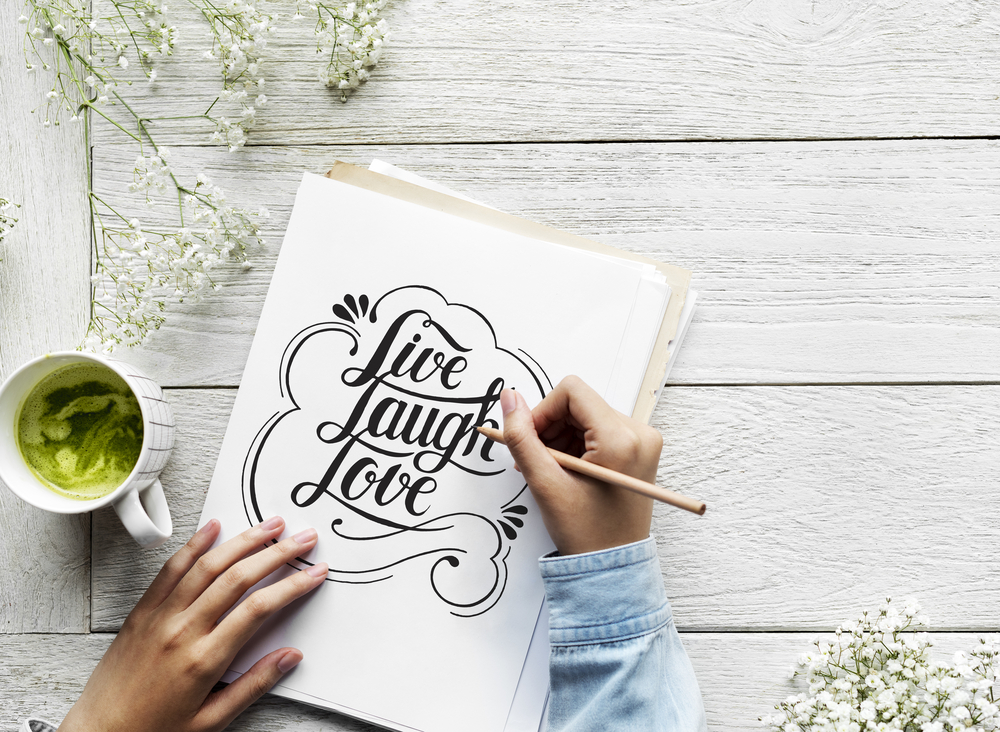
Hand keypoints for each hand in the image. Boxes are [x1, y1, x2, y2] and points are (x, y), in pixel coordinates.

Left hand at [59, 517, 327, 731]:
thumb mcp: (212, 721)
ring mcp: (160, 616)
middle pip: (238, 577)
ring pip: (207, 565)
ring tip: (269, 525)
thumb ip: (253, 685)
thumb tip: (289, 658)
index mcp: (204, 659)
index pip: (259, 608)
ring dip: (243, 540)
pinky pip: (170, 569)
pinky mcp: (142, 611)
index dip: (293, 586)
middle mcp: (183, 630)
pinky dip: (194, 544)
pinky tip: (212, 528)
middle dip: (277, 553)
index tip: (315, 573)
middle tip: (302, 539)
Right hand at [501, 375, 661, 554]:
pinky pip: (598, 428)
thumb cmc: (586, 533)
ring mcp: (642, 441)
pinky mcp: (639, 449)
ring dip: (561, 437)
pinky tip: (567, 469)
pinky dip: (576, 443)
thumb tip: (509, 398)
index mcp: (621, 440)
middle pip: (579, 403)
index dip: (542, 411)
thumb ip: (522, 438)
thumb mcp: (546, 484)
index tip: (530, 439)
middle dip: (551, 428)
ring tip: (551, 470)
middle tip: (537, 460)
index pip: (572, 392)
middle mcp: (640, 433)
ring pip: (586, 415)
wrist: (613, 566)